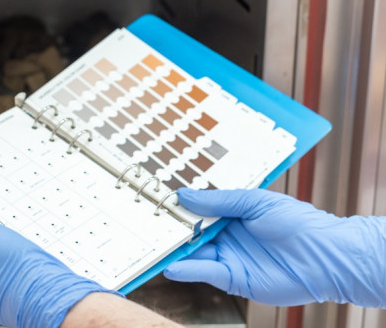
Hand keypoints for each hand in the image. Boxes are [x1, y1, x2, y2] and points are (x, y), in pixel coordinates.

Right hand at [163, 188, 385, 306]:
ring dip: (174, 251)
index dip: (180, 208)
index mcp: (233, 214)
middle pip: (192, 233)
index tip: (158, 203)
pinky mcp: (233, 280)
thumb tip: (184, 195)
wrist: (325, 257)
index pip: (199, 210)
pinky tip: (172, 267)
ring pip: (195, 253)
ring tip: (153, 247)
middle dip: (171, 229)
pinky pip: (206, 273)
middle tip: (148, 225)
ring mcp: (229, 258)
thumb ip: (219, 200)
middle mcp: (228, 236)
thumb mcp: (255, 201)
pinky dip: (188, 270)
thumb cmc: (298, 222)